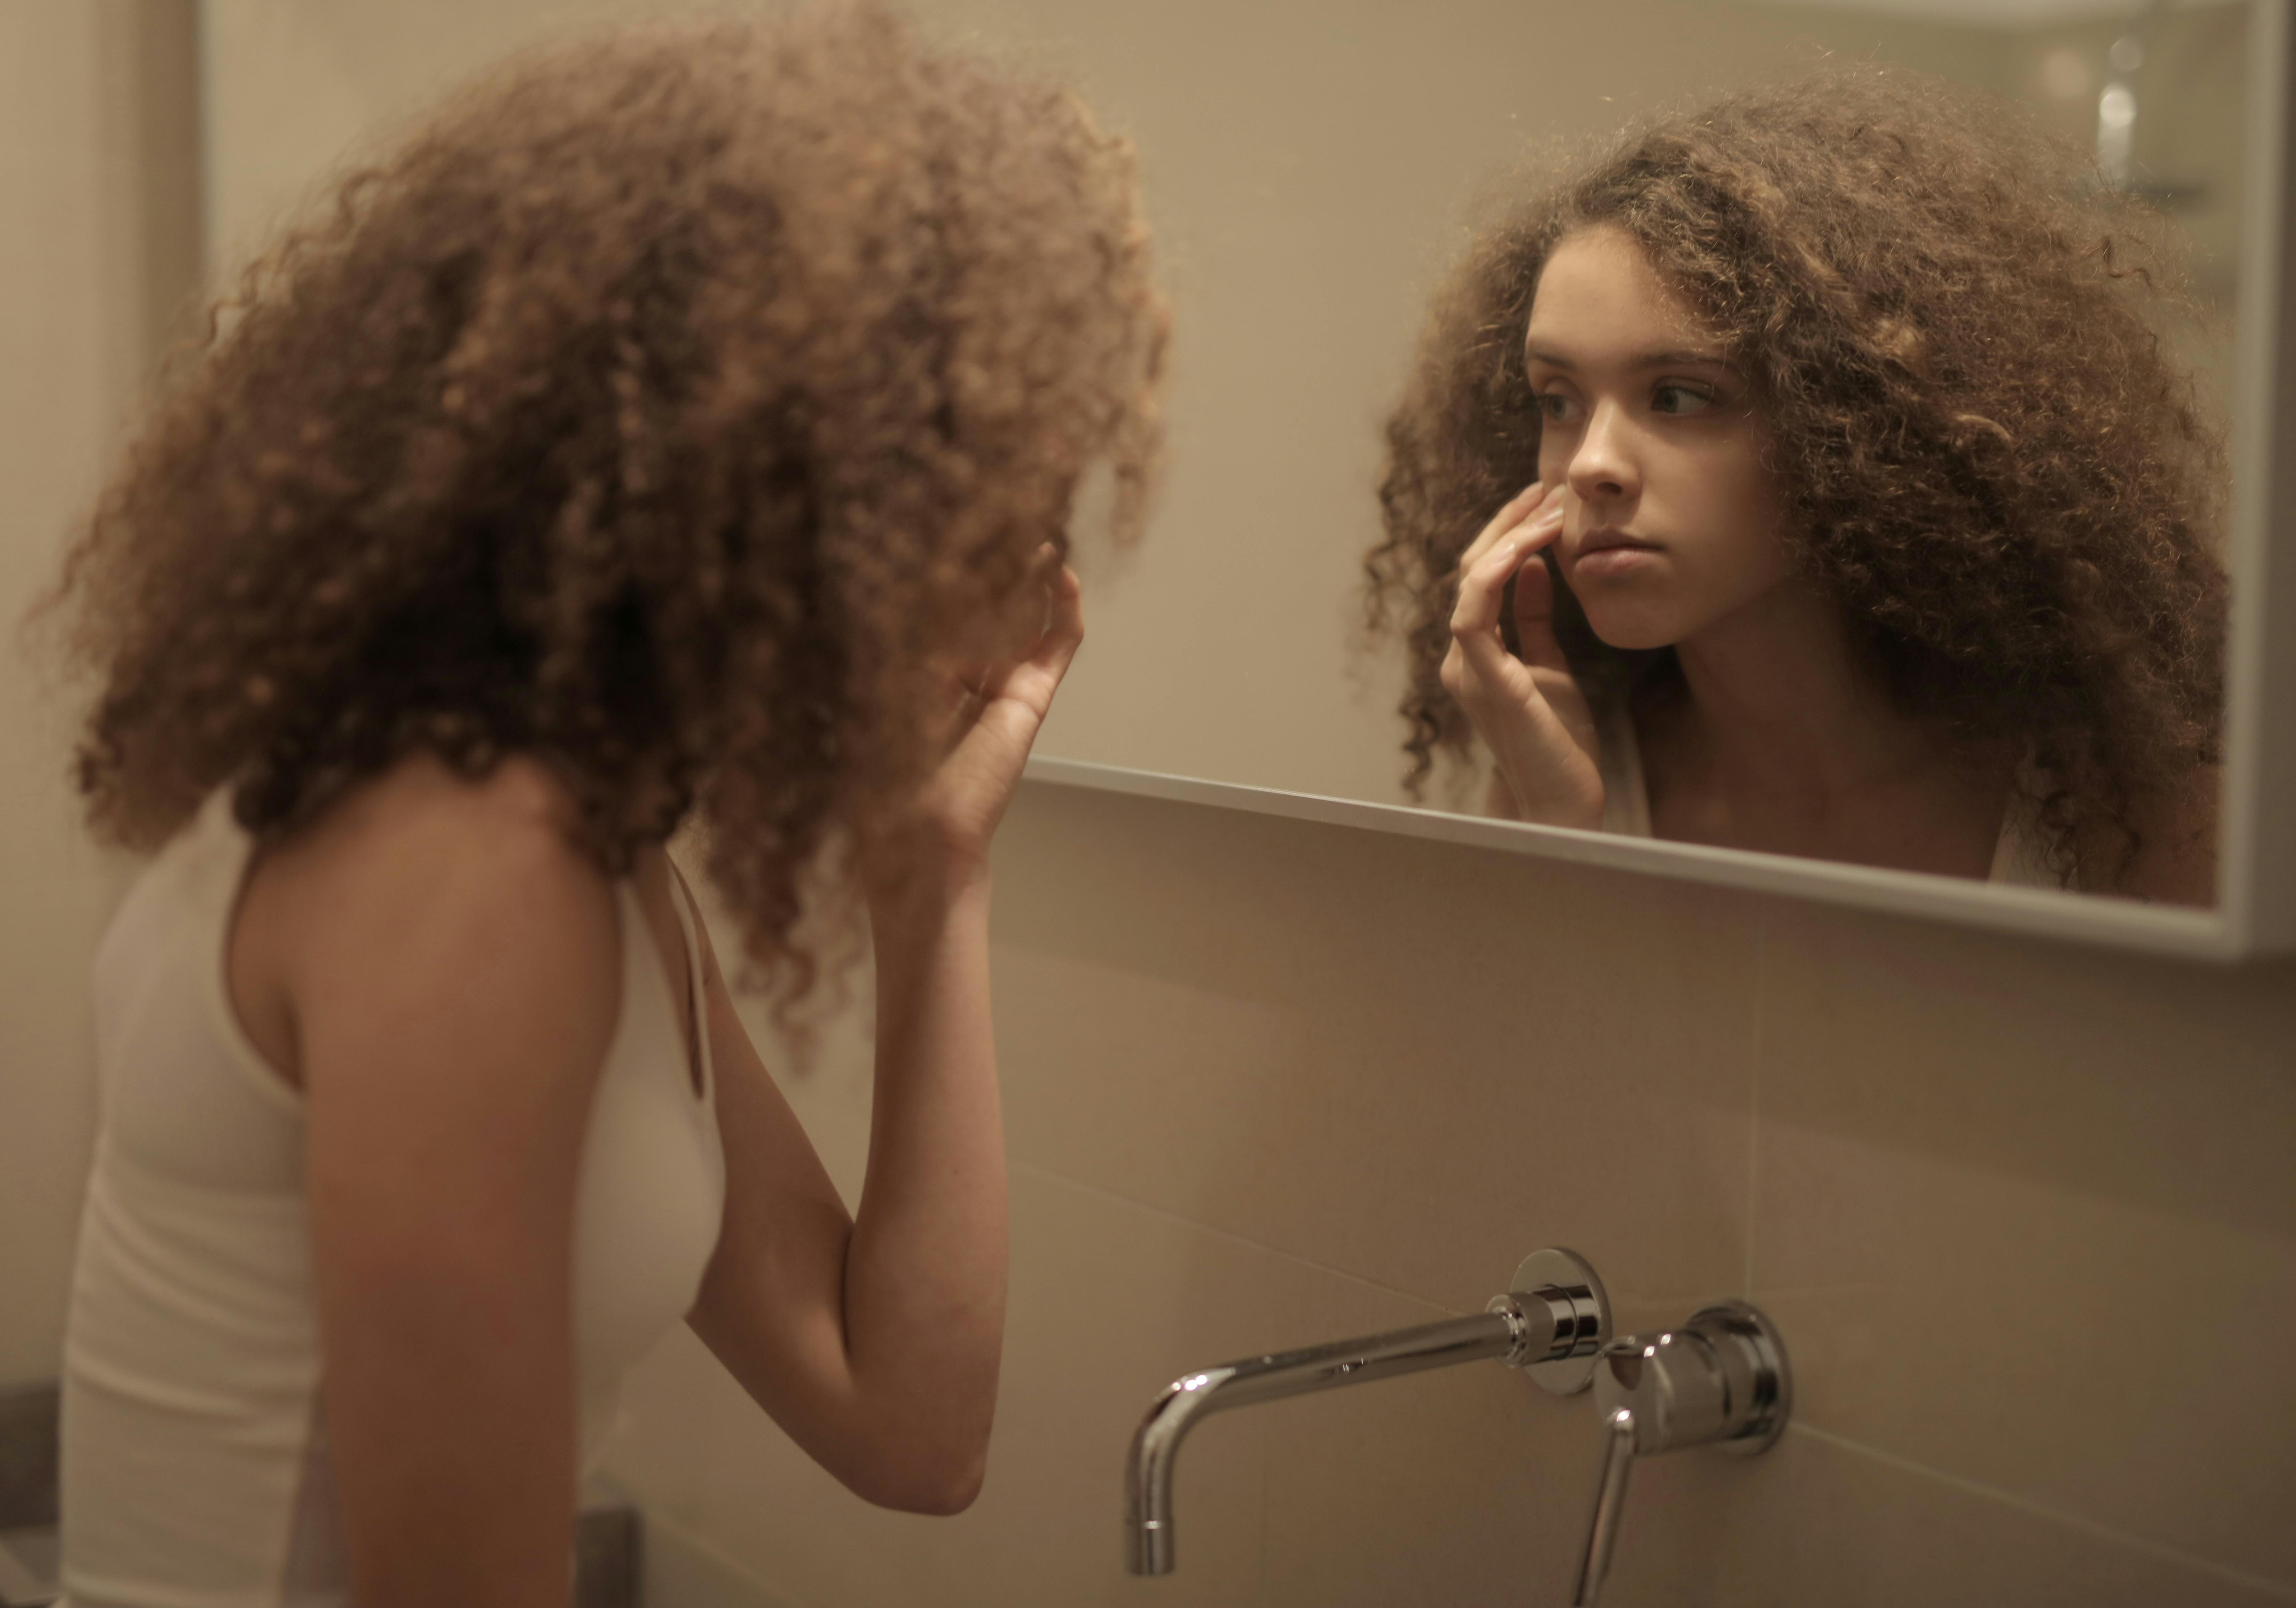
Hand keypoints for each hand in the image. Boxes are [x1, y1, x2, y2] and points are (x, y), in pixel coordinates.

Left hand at [868, 547, 1084, 902]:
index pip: (940, 604)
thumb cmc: (881, 771)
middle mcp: (961, 673)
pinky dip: (1064, 608)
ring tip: (1033, 522)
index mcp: (917, 672)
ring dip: (1030, 570)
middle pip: (985, 602)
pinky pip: (1057, 646)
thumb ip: (897, 635)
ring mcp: (1000, 685)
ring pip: (1023, 614)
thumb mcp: (878, 683)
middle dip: (993, 558)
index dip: (948, 564)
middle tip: (998, 507)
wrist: (918, 832)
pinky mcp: (1030, 699)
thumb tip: (901, 573)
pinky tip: (1060, 568)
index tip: (943, 520)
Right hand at [1441, 483, 1605, 827]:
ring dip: (1509, 539)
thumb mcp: (1550, 666)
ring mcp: (1467, 670)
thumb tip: (1532, 568)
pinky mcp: (1485, 683)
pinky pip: (1474, 617)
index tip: (1543, 501)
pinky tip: (1527, 549)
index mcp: (1476, 653)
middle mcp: (1462, 658)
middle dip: (1509, 523)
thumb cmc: (1559, 741)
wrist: (1563, 800)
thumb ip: (1534, 620)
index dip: (1508, 532)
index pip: (1481, 575)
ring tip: (1548, 510)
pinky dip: (1495, 576)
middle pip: (1472, 569)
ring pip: (1471, 584)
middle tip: (1548, 490)